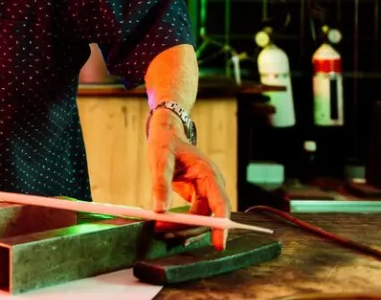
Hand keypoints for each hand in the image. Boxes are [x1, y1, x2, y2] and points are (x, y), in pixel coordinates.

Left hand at [147, 110, 231, 250]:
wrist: (167, 135)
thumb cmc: (165, 144)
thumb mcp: (160, 160)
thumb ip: (160, 185)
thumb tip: (159, 211)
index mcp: (209, 174)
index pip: (221, 205)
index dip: (221, 226)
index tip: (219, 245)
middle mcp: (212, 185)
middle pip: (208, 216)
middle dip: (189, 229)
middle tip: (164, 233)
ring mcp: (205, 192)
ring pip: (199, 218)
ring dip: (183, 228)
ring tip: (161, 231)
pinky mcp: (197, 196)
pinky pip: (192, 215)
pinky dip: (181, 223)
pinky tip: (169, 231)